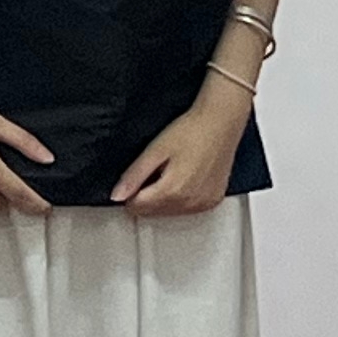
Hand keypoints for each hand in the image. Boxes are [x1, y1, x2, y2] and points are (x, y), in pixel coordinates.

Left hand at [109, 102, 236, 217]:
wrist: (220, 123)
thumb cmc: (190, 131)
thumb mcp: (155, 150)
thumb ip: (134, 176)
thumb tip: (116, 196)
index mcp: (172, 191)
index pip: (136, 207)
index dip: (130, 191)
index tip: (137, 175)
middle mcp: (189, 203)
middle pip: (152, 212)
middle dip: (146, 195)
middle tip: (156, 169)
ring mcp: (203, 204)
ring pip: (169, 213)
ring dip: (163, 198)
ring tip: (172, 170)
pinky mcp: (212, 201)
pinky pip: (187, 209)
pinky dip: (181, 198)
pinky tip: (185, 177)